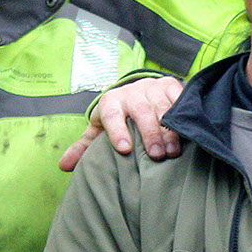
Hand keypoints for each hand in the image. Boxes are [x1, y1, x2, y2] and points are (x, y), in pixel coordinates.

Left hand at [57, 76, 183, 170]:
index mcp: (111, 102)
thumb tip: (63, 165)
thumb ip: (85, 147)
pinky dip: (183, 115)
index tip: (123, 149)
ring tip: (173, 151)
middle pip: (141, 111)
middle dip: (150, 134)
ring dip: (169, 130)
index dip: (117, 131)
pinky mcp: (171, 85)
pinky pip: (179, 99)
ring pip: (162, 107)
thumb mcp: (100, 129)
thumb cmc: (119, 117)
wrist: (138, 91)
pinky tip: (187, 132)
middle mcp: (131, 92)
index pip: (111, 114)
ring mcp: (153, 87)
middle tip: (156, 156)